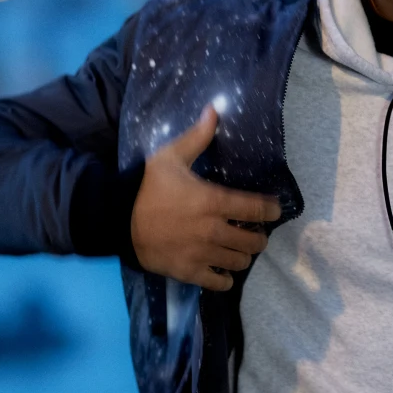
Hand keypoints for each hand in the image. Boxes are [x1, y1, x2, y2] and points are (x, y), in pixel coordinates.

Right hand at [131, 103, 280, 290]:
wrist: (118, 220)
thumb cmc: (147, 187)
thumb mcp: (170, 157)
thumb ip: (197, 137)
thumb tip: (214, 110)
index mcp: (212, 202)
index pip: (256, 209)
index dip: (271, 210)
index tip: (274, 208)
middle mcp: (212, 231)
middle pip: (254, 241)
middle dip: (259, 236)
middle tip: (254, 231)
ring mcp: (201, 255)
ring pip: (240, 262)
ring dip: (243, 255)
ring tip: (237, 247)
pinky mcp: (188, 272)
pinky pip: (219, 283)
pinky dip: (225, 278)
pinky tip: (222, 269)